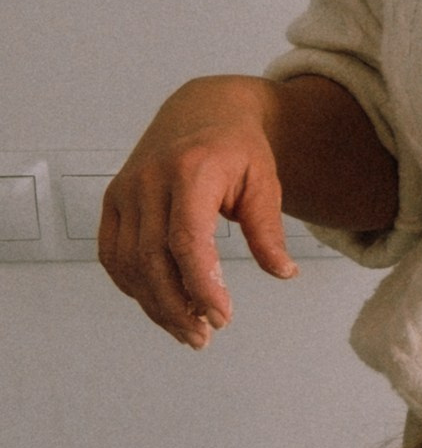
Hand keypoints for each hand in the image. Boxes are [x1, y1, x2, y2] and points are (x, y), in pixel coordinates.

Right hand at [98, 75, 295, 343]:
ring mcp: (125, 190)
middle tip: (204, 336)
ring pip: (128, 263)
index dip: (201, 284)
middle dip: (176, 307)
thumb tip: (283, 272)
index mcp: (190, 171)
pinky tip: (159, 303)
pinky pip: (113, 255)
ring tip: (188, 328)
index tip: (221, 317)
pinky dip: (132, 286)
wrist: (202, 111)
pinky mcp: (113, 201)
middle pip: (151, 259)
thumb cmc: (236, 148)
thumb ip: (268, 230)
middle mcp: (149, 180)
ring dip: (155, 304)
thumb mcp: (264, 182)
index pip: (187, 239)